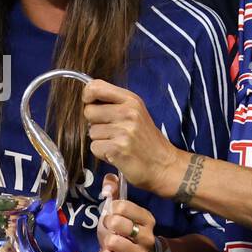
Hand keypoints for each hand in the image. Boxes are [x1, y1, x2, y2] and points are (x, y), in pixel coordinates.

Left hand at [82, 80, 179, 194]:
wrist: (164, 164)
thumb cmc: (146, 140)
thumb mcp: (136, 112)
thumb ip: (114, 103)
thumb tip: (87, 99)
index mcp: (131, 100)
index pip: (96, 86)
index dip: (88, 95)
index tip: (90, 103)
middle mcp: (128, 113)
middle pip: (89, 111)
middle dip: (95, 123)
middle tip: (112, 131)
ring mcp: (123, 130)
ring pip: (91, 131)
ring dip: (100, 140)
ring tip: (117, 143)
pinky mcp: (117, 148)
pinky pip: (94, 147)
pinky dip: (102, 153)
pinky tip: (116, 153)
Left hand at [96, 173, 156, 251]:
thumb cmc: (128, 232)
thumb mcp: (123, 212)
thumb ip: (115, 192)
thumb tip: (108, 180)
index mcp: (147, 218)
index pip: (122, 206)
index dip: (111, 208)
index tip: (112, 213)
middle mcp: (147, 235)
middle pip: (116, 222)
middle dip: (106, 225)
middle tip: (109, 228)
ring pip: (112, 241)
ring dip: (105, 242)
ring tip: (110, 242)